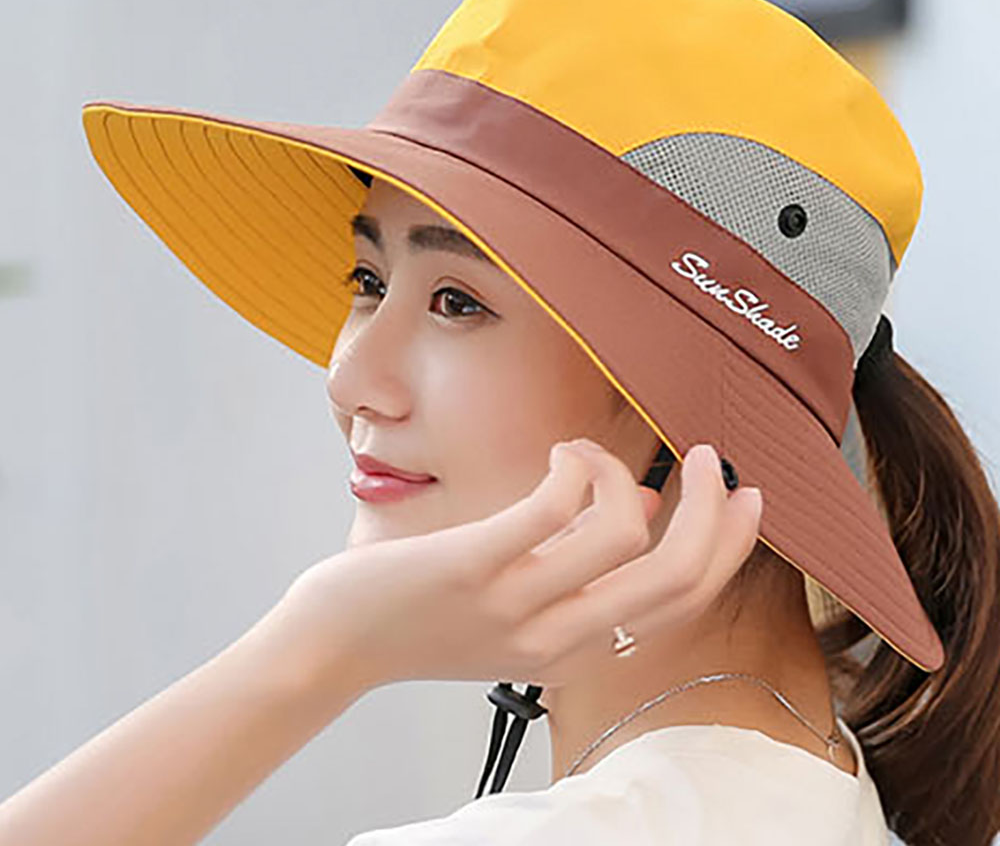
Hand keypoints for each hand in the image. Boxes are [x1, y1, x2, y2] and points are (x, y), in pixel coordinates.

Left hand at [267, 440, 762, 703]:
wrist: (337, 644)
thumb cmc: (425, 615)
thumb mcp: (518, 605)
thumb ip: (582, 566)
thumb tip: (643, 506)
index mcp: (577, 650)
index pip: (681, 605)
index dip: (726, 548)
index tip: (744, 499)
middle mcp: (559, 639)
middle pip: (674, 577)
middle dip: (710, 507)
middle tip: (711, 458)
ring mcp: (518, 605)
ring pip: (624, 534)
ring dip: (622, 471)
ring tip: (587, 454)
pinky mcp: (476, 565)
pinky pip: (555, 506)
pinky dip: (576, 466)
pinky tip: (560, 454)